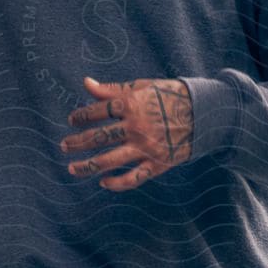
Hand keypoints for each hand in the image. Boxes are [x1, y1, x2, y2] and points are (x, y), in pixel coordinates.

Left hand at [62, 76, 192, 190]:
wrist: (204, 112)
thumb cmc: (171, 96)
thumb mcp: (142, 86)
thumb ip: (112, 89)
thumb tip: (86, 83)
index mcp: (131, 105)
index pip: (97, 112)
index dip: (81, 116)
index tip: (72, 121)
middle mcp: (135, 127)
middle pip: (98, 137)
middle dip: (77, 143)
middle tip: (63, 146)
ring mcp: (145, 147)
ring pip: (109, 160)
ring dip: (87, 166)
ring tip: (72, 169)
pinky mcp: (157, 164)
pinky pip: (133, 178)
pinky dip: (117, 183)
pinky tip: (103, 182)